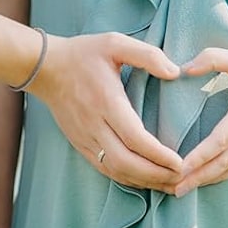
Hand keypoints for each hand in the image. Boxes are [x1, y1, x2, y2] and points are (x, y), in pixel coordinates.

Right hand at [28, 32, 183, 194]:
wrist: (46, 67)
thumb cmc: (83, 53)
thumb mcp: (115, 42)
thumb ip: (147, 55)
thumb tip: (176, 72)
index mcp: (106, 101)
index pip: (134, 138)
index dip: (158, 155)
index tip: (180, 162)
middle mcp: (94, 124)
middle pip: (126, 162)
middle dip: (156, 175)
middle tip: (181, 178)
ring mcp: (84, 137)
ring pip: (115, 170)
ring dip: (143, 181)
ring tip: (169, 184)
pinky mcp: (80, 143)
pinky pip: (104, 168)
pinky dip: (126, 178)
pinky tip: (144, 180)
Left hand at [173, 48, 227, 196]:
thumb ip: (211, 58)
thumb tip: (183, 68)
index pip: (221, 139)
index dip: (200, 156)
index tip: (180, 167)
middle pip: (224, 161)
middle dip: (198, 176)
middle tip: (175, 189)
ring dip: (208, 180)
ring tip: (183, 190)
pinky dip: (222, 176)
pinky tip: (204, 181)